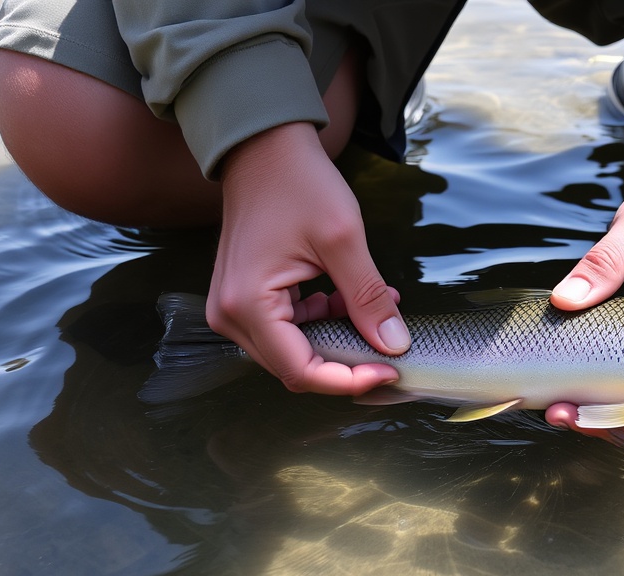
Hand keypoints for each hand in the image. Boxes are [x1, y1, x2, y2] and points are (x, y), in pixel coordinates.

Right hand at [207, 122, 410, 395]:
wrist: (264, 147)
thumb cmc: (297, 182)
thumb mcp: (343, 240)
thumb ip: (367, 298)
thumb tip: (393, 345)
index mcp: (248, 305)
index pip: (301, 371)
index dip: (349, 380)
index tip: (390, 371)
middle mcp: (230, 315)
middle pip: (295, 367)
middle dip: (347, 359)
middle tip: (390, 340)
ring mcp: (233, 308)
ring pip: (294, 350)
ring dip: (339, 336)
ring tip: (376, 303)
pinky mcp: (245, 299)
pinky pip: (288, 329)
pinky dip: (324, 320)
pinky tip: (349, 296)